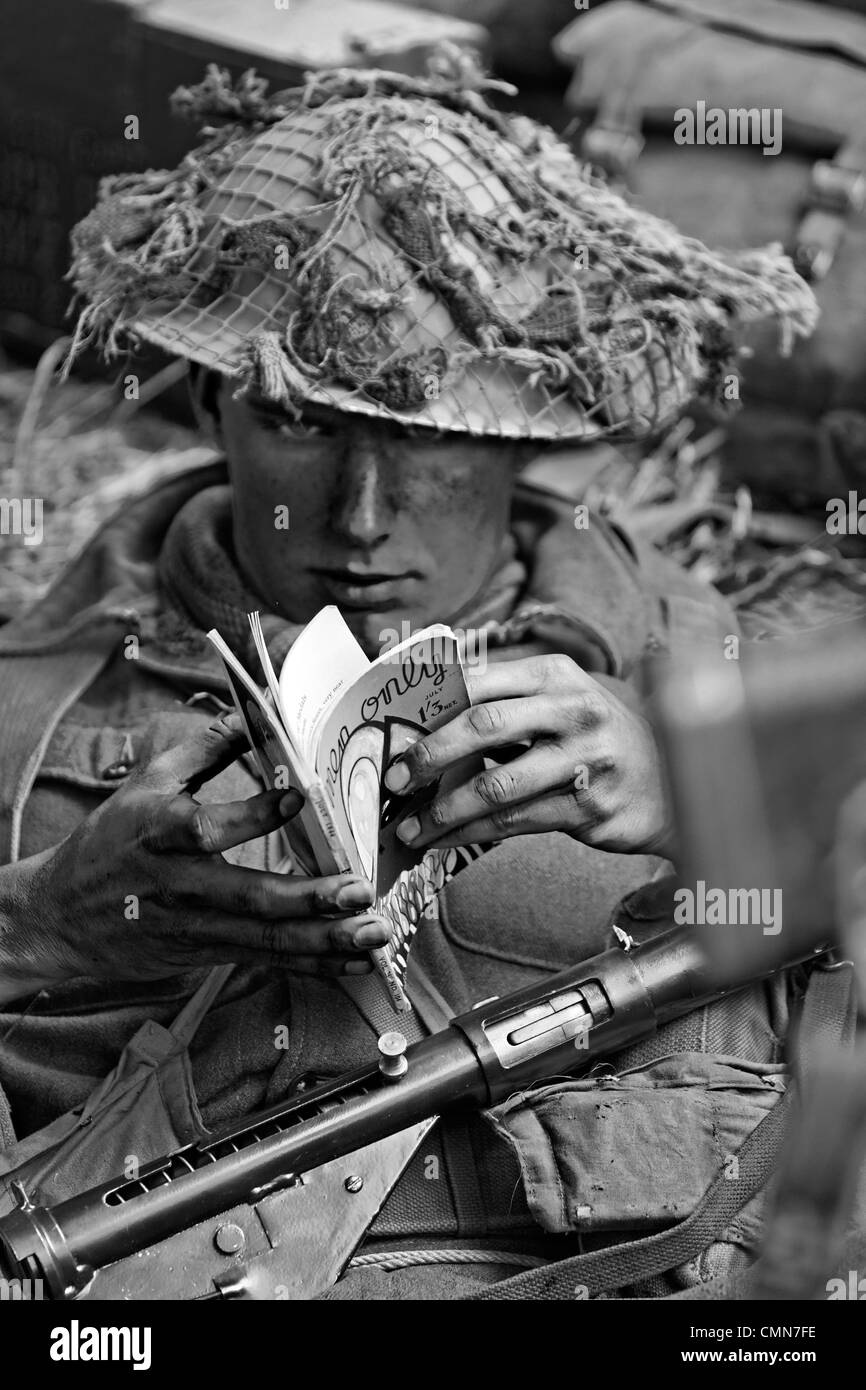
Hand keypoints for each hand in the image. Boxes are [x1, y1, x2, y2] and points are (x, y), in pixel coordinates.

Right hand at [0, 715, 385, 1002]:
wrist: (59, 916)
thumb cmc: (110, 840)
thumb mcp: (146, 784)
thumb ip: (202, 749)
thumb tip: (252, 712)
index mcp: (159, 833)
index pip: (206, 828)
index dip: (252, 814)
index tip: (298, 794)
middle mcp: (179, 886)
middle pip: (248, 898)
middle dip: (308, 898)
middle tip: (358, 890)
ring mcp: (193, 928)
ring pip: (265, 940)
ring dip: (324, 939)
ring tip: (373, 933)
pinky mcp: (204, 954)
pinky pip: (266, 960)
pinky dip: (312, 962)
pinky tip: (354, 960)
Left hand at [383, 655, 674, 855]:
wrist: (672, 784)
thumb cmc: (595, 740)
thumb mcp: (560, 702)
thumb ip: (503, 702)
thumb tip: (422, 718)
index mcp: (556, 675)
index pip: (479, 681)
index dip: (430, 705)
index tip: (393, 728)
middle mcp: (575, 711)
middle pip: (483, 727)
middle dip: (429, 755)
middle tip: (395, 778)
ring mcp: (587, 760)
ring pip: (496, 787)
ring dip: (443, 811)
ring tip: (409, 826)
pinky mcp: (590, 807)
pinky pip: (516, 822)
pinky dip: (472, 833)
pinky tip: (444, 840)